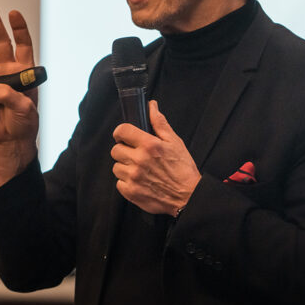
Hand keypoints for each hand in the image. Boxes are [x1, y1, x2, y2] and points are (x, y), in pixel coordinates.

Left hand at [111, 100, 200, 215]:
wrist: (188, 198)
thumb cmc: (183, 169)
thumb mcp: (175, 142)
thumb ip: (159, 123)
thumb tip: (151, 106)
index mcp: (149, 145)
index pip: (122, 131)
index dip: (121, 132)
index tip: (125, 136)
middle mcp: (139, 160)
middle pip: (115, 150)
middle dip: (124, 150)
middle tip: (135, 154)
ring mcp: (134, 177)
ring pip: (116, 167)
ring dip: (125, 167)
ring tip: (139, 169)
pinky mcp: (131, 192)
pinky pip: (119, 183)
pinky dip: (126, 182)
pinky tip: (139, 181)